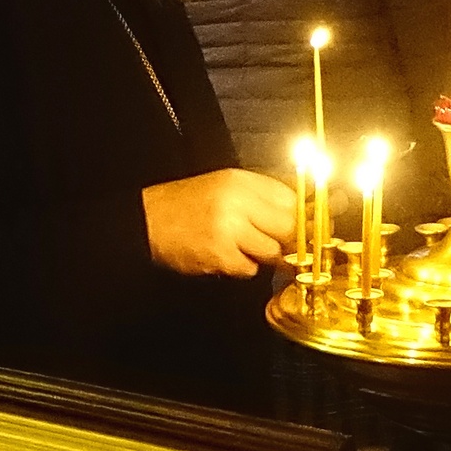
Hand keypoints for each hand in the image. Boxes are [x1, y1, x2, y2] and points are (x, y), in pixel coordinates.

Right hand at [142, 169, 295, 276]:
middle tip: (273, 242)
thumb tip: (301, 214)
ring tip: (241, 247)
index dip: (301, 216)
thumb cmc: (187, 205)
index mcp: (240, 181)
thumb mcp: (225, 187)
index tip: (303, 228)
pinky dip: (242, 268)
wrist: (147, 221)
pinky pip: (250, 269)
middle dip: (285, 239)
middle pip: (288, 226)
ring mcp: (229, 229)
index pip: (291, 199)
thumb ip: (261, 197)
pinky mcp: (220, 255)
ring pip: (271, 251)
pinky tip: (225, 256)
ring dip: (262, 255)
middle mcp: (237, 201)